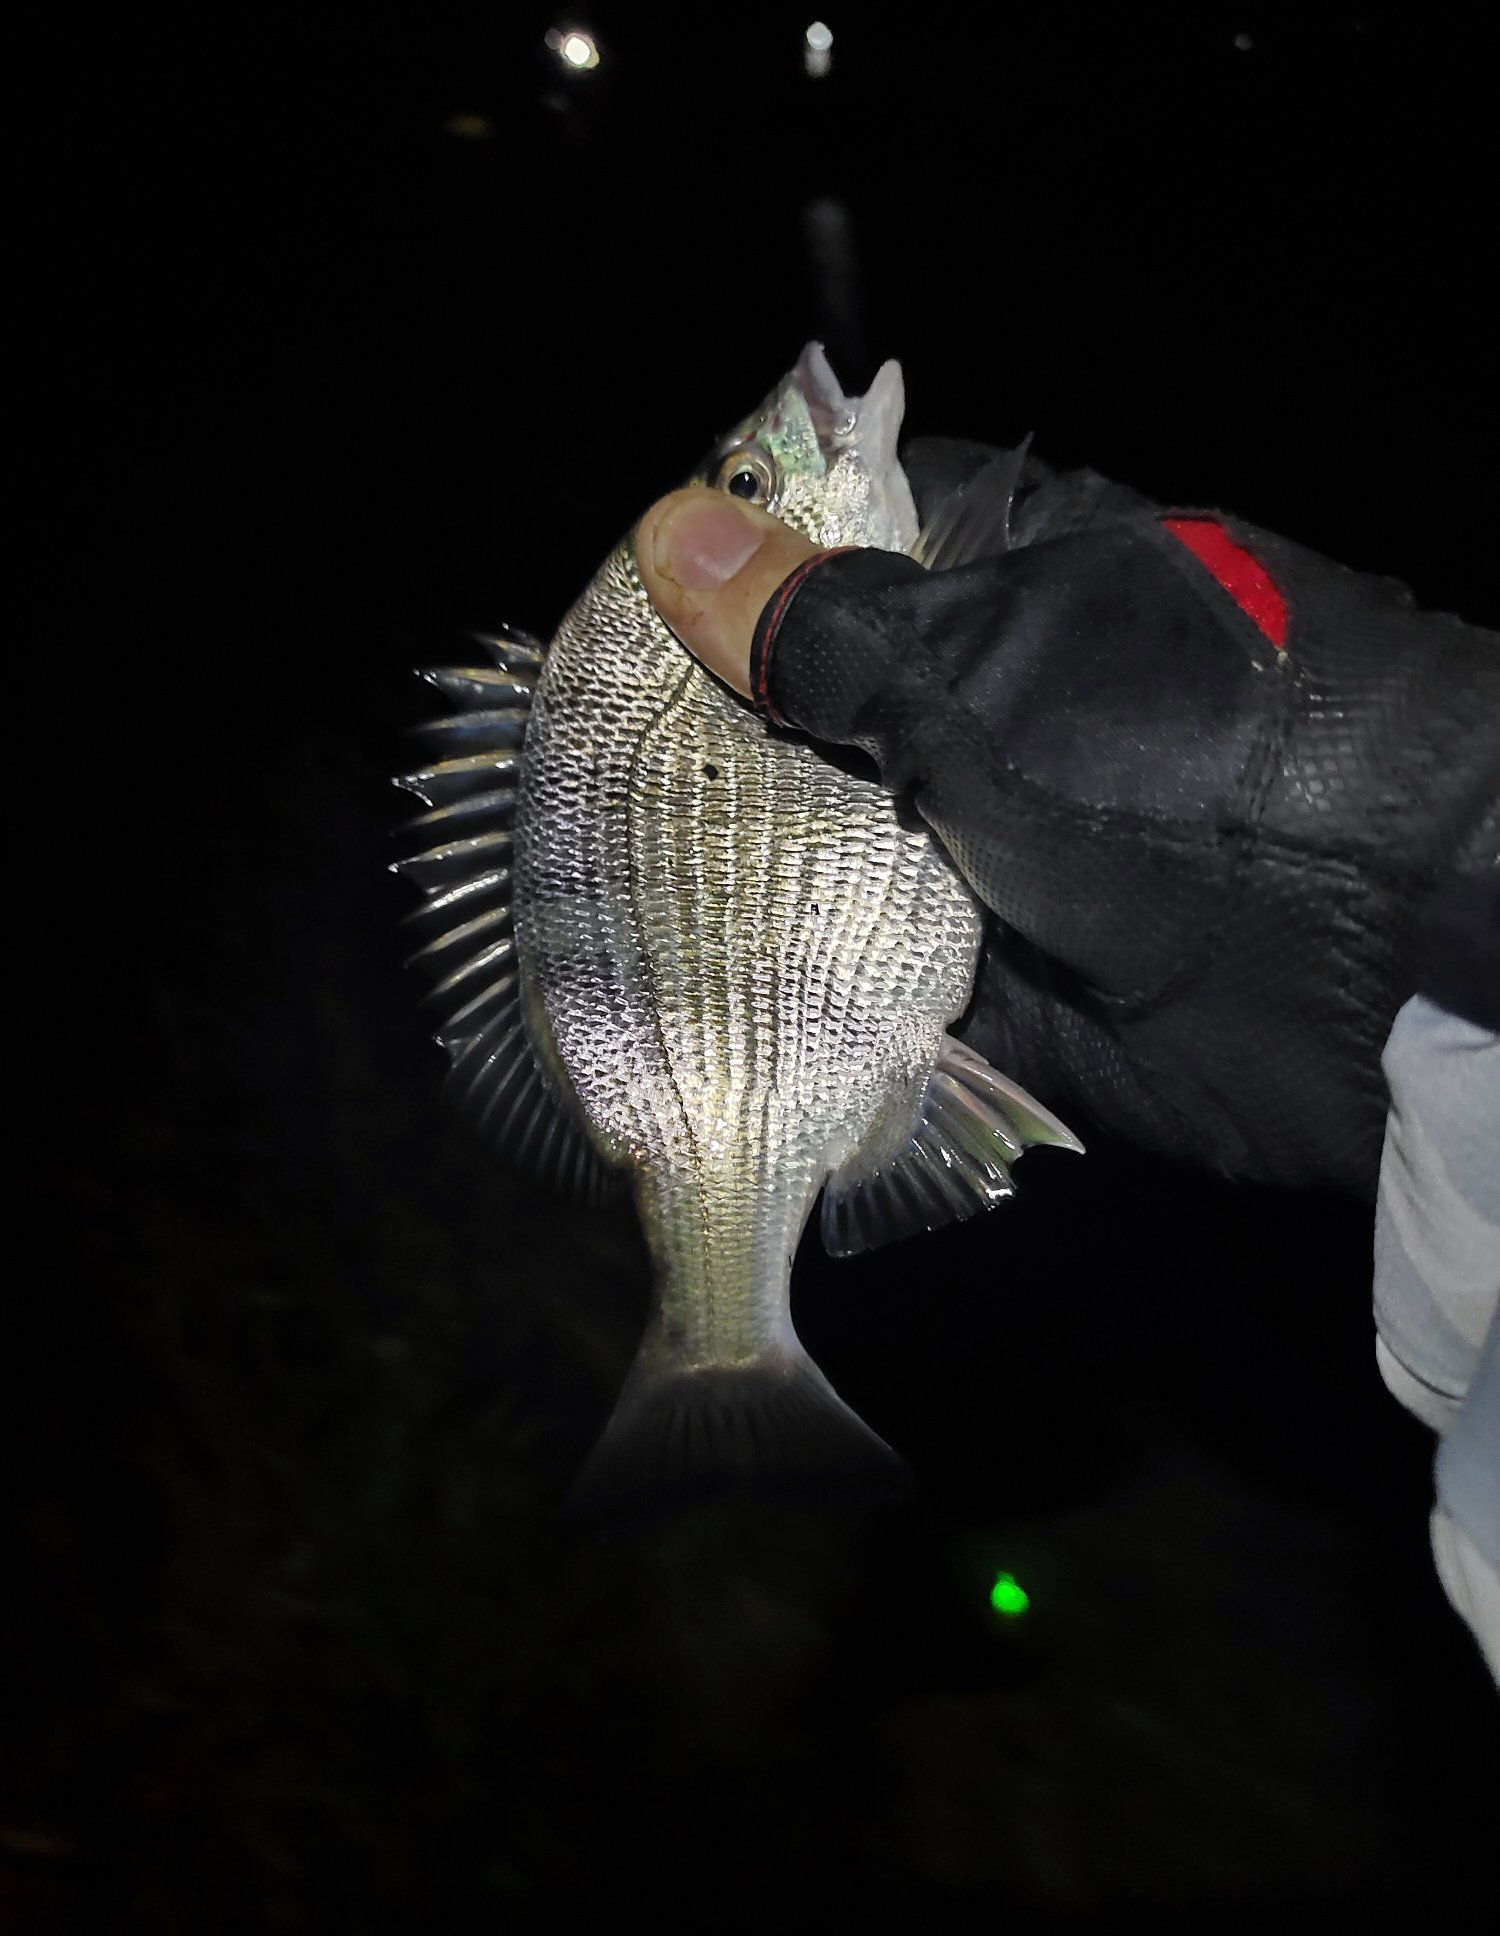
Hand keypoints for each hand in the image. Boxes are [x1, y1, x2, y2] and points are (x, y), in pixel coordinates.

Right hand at [636, 454, 1499, 1195]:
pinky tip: (670, 965)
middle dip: (700, 735)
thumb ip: (824, 630)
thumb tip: (674, 537)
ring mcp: (975, 832)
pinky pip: (853, 952)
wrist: (1355, 971)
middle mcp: (979, 701)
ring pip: (818, 831)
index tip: (604, 616)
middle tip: (566, 761)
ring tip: (588, 866)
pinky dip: (780, 963)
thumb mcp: (992, 677)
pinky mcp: (974, 958)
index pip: (823, 538)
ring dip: (727, 859)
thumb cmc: (1184, 765)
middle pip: (803, 700)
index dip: (714, 571)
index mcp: (998, 576)